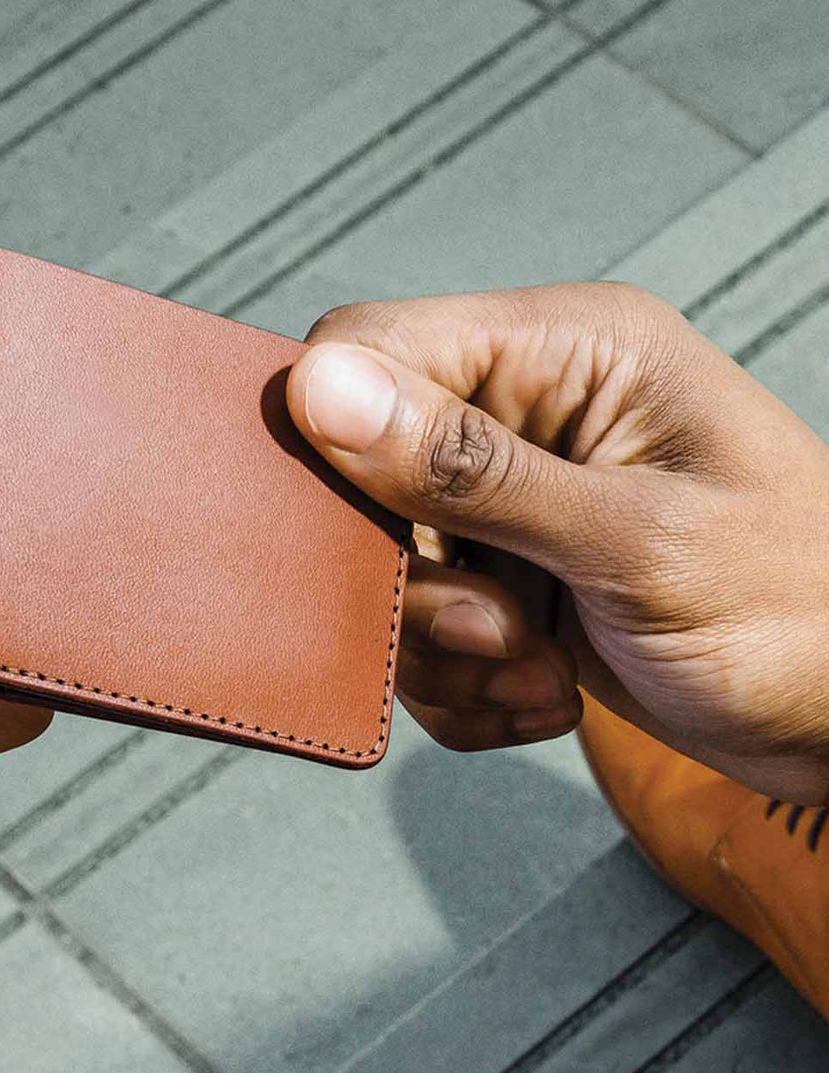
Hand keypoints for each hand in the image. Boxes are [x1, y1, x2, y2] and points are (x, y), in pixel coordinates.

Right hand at [286, 284, 828, 804]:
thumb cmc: (796, 613)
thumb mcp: (632, 540)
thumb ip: (470, 469)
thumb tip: (323, 388)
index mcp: (567, 354)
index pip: (376, 348)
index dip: (339, 436)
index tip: (384, 538)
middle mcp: (526, 419)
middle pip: (362, 478)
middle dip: (414, 582)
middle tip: (498, 629)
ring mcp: (510, 509)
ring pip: (386, 575)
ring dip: (447, 650)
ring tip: (541, 669)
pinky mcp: (502, 584)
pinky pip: (420, 638)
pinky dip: (467, 685)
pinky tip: (545, 692)